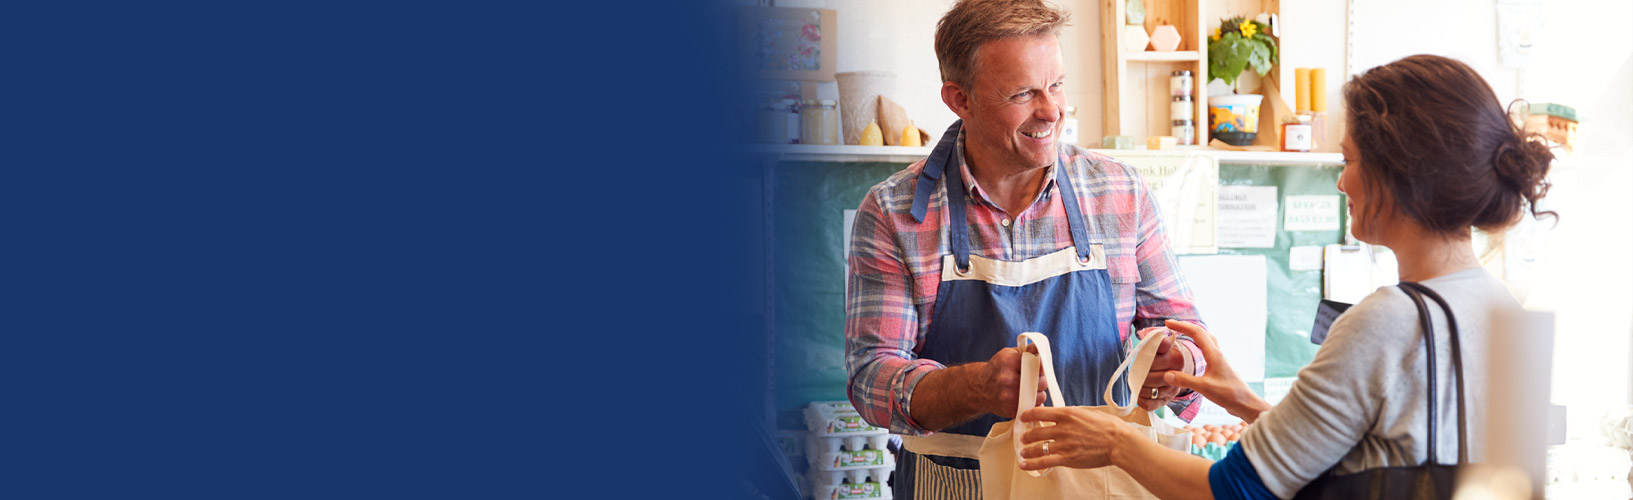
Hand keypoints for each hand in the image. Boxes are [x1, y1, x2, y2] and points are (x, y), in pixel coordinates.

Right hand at [970, 346, 1048, 418]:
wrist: (979, 387)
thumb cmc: (998, 368)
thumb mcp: (1009, 354)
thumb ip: (1028, 351)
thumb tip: (1040, 348)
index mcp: (1008, 361)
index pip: (1037, 365)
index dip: (1042, 368)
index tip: (1039, 369)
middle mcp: (1007, 379)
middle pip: (1041, 382)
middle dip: (1041, 381)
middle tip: (1034, 380)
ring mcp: (1008, 396)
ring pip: (1040, 397)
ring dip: (1038, 394)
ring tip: (1029, 390)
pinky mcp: (1010, 410)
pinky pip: (1032, 407)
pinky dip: (1032, 404)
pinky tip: (1024, 398)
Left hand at [1015, 406, 1130, 469]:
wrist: (1119, 442)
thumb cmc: (1108, 426)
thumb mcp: (1087, 413)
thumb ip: (1072, 415)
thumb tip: (1063, 415)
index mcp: (1067, 414)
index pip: (1039, 412)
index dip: (1028, 415)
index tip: (1023, 417)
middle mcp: (1062, 428)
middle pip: (1036, 432)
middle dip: (1027, 436)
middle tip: (1024, 438)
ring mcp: (1063, 444)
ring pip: (1038, 447)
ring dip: (1027, 450)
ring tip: (1023, 452)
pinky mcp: (1067, 459)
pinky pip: (1044, 462)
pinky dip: (1032, 464)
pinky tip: (1024, 465)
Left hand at [1137, 329, 1184, 410]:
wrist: (1173, 367)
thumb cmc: (1162, 353)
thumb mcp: (1161, 343)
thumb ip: (1158, 341)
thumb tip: (1159, 341)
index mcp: (1177, 358)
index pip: (1153, 361)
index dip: (1143, 360)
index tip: (1141, 358)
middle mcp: (1177, 375)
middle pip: (1149, 377)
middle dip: (1138, 374)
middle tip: (1136, 370)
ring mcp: (1172, 390)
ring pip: (1148, 391)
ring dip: (1138, 387)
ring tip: (1136, 380)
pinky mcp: (1166, 401)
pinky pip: (1149, 404)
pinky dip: (1140, 400)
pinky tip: (1139, 392)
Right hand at [1161, 319, 1270, 421]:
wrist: (1245, 403)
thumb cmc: (1228, 394)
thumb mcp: (1204, 388)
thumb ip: (1185, 380)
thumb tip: (1166, 374)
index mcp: (1214, 354)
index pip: (1196, 333)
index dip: (1181, 326)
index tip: (1168, 323)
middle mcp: (1218, 353)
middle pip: (1202, 332)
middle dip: (1187, 326)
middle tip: (1172, 326)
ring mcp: (1220, 359)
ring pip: (1207, 339)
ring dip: (1194, 333)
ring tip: (1182, 333)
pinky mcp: (1220, 366)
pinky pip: (1208, 348)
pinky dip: (1199, 343)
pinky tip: (1196, 349)